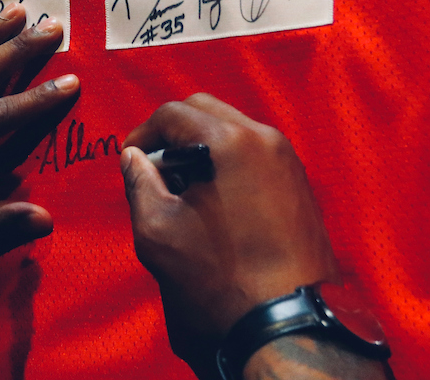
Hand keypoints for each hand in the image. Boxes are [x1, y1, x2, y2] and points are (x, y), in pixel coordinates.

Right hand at [121, 94, 338, 378]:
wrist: (290, 319)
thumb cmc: (220, 277)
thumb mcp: (160, 231)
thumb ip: (140, 184)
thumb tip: (134, 158)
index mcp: (229, 140)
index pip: (173, 113)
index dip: (143, 133)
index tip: (130, 160)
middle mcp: (264, 136)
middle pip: (205, 110)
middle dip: (173, 132)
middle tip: (155, 169)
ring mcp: (287, 158)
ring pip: (233, 127)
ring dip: (202, 145)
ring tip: (183, 187)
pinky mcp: (299, 181)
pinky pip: (255, 151)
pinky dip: (228, 159)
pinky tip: (215, 198)